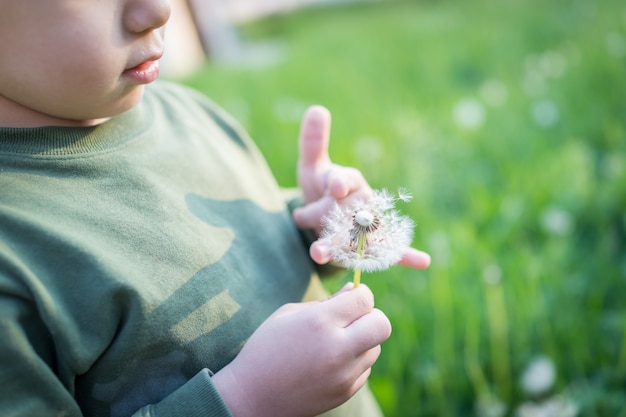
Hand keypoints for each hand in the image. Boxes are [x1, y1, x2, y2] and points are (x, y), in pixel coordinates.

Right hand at [211, 284, 390, 416]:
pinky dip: (355, 361)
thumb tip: (354, 290)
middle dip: (372, 316)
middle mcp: (337, 348)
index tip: (352, 296)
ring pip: (375, 348)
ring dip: (363, 339)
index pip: (364, 299)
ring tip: (336, 341)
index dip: (361, 293)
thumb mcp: (289, 314)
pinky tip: (330, 361)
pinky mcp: (345, 392)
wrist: (252, 396)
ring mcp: (343, 374)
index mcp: (320, 322)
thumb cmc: (267, 347)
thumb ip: (327, 301)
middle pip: (382, 324)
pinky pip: (365, 368)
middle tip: (354, 317)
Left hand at [292, 105, 430, 270]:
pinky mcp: (372, 246)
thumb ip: (314, 143)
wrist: (326, 219)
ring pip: (360, 235)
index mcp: (349, 181)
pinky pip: (393, 250)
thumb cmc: (320, 190)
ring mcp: (368, 225)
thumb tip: (316, 108)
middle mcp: (362, 202)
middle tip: (304, 223)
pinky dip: (409, 254)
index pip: (346, 179)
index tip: (334, 187)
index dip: (339, 182)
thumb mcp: (312, 167)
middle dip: (326, 219)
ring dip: (344, 246)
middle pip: (348, 211)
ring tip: (319, 253)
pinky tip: (424, 260)